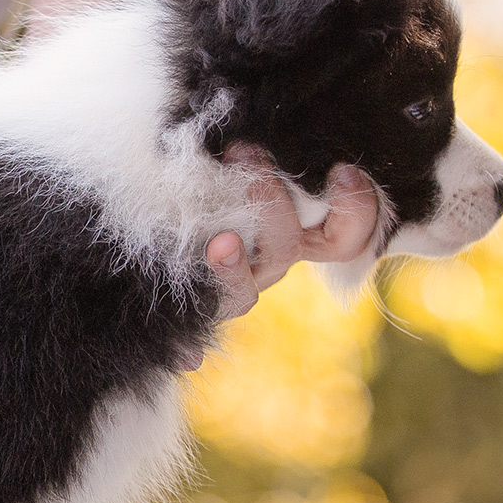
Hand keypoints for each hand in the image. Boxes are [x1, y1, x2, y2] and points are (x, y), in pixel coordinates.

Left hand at [184, 146, 379, 368]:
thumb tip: (314, 147)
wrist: (146, 226)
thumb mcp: (234, 162)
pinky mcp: (197, 311)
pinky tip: (185, 354)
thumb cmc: (205, 176)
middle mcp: (270, 263)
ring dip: (232, 267)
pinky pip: (196, 330)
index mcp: (295, 233)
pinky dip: (187, 345)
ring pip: (245, 292)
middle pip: (290, 250)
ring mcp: (235, 289)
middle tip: (244, 156)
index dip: (356, 212)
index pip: (346, 236)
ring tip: (218, 243)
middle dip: (272, 206)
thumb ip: (255, 153)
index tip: (342, 171)